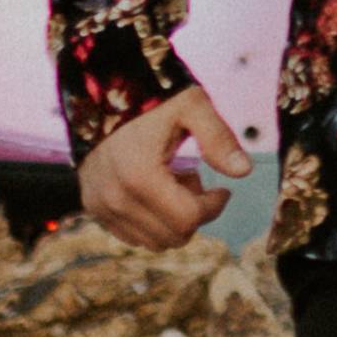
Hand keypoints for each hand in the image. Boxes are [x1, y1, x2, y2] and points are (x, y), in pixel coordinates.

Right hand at [79, 83, 248, 248]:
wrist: (102, 95)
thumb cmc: (153, 100)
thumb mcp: (192, 107)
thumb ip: (218, 138)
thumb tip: (243, 171)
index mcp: (140, 176)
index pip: (189, 219)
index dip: (214, 206)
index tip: (222, 189)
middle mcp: (116, 198)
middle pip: (174, 236)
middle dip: (193, 213)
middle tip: (193, 180)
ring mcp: (100, 206)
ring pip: (154, 241)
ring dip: (172, 219)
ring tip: (171, 183)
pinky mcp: (93, 208)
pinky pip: (133, 236)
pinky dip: (151, 222)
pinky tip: (153, 190)